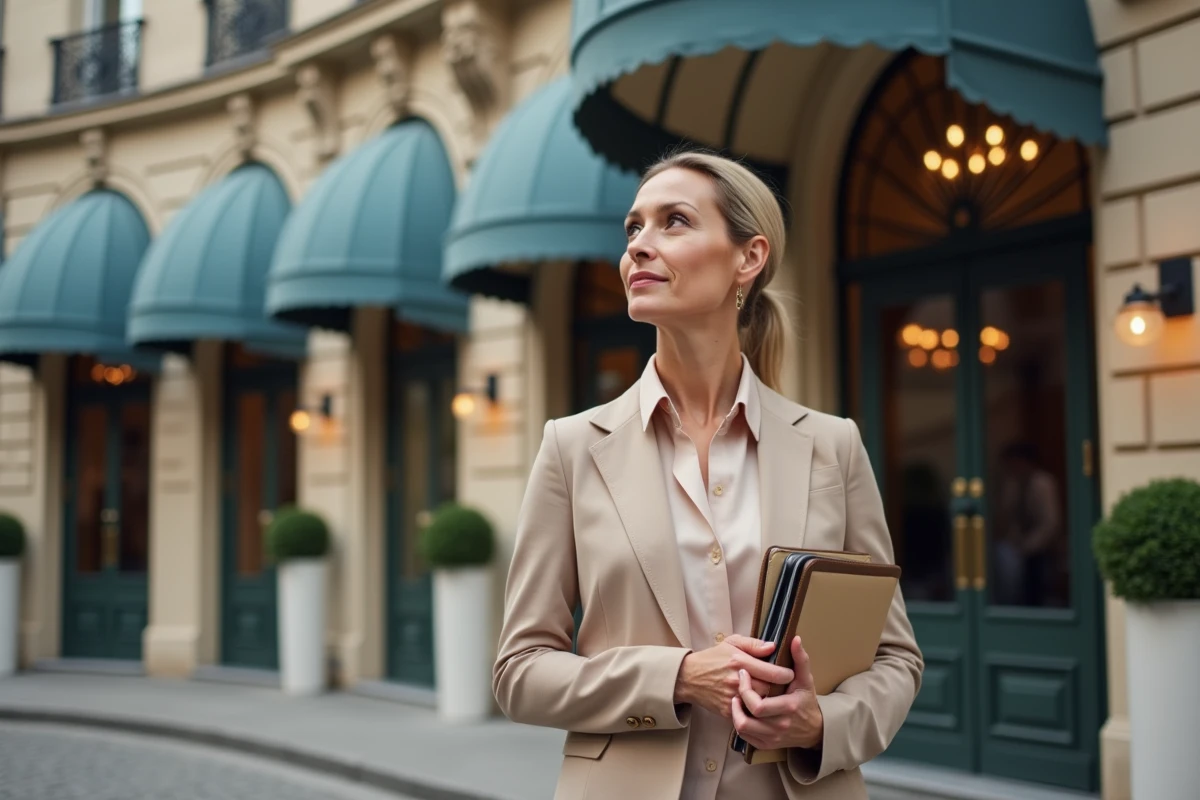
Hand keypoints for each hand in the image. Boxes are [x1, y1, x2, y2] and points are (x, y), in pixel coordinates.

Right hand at [674, 635, 794, 719]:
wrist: (689, 677)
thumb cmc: (713, 658)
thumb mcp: (731, 643)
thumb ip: (753, 644)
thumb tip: (773, 647)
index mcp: (740, 661)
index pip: (773, 673)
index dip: (787, 675)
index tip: (790, 674)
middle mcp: (737, 680)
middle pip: (770, 691)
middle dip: (781, 690)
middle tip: (786, 687)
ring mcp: (732, 697)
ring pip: (762, 705)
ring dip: (770, 702)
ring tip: (776, 697)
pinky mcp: (728, 710)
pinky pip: (749, 714)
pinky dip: (757, 712)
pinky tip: (761, 706)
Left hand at [731, 636, 823, 749]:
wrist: (814, 729)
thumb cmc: (806, 700)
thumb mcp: (806, 679)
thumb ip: (800, 659)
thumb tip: (795, 639)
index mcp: (788, 707)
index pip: (758, 705)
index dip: (745, 689)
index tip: (743, 673)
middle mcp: (780, 725)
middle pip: (748, 719)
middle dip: (738, 701)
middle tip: (737, 685)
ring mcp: (773, 737)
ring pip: (743, 729)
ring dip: (735, 713)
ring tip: (736, 699)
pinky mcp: (767, 745)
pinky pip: (746, 737)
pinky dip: (740, 724)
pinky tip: (741, 711)